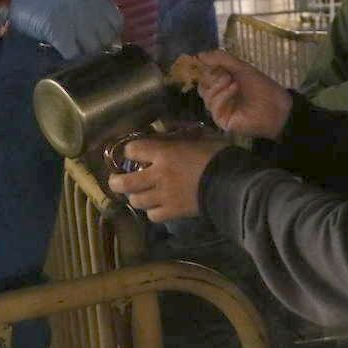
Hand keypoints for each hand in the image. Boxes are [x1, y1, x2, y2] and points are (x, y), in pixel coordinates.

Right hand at [8, 0, 122, 58]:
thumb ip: (92, 7)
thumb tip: (109, 37)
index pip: (117, 23)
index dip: (110, 34)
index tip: (101, 40)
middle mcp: (89, 7)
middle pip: (106, 39)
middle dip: (97, 47)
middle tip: (83, 49)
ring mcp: (75, 20)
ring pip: (93, 49)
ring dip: (83, 54)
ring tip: (71, 51)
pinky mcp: (60, 32)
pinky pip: (73, 54)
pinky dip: (68, 57)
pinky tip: (60, 52)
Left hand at [107, 138, 229, 222]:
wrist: (231, 183)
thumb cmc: (218, 156)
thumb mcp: (199, 138)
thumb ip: (180, 137)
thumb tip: (169, 132)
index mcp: (163, 154)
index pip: (131, 150)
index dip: (130, 151)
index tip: (133, 152)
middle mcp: (157, 176)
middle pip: (124, 183)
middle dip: (116, 182)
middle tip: (117, 180)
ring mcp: (163, 196)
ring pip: (136, 201)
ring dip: (136, 197)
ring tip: (140, 194)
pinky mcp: (173, 212)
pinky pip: (152, 216)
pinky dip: (152, 211)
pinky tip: (158, 206)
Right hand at [195, 50, 291, 138]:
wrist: (275, 105)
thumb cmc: (261, 86)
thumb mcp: (241, 67)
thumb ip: (221, 58)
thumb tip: (199, 55)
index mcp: (223, 83)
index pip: (205, 74)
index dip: (206, 68)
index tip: (209, 62)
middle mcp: (219, 96)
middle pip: (202, 84)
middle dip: (213, 76)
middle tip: (227, 74)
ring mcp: (219, 109)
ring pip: (206, 94)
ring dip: (218, 85)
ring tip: (234, 83)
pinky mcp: (221, 120)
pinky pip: (213, 105)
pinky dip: (222, 95)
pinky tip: (234, 90)